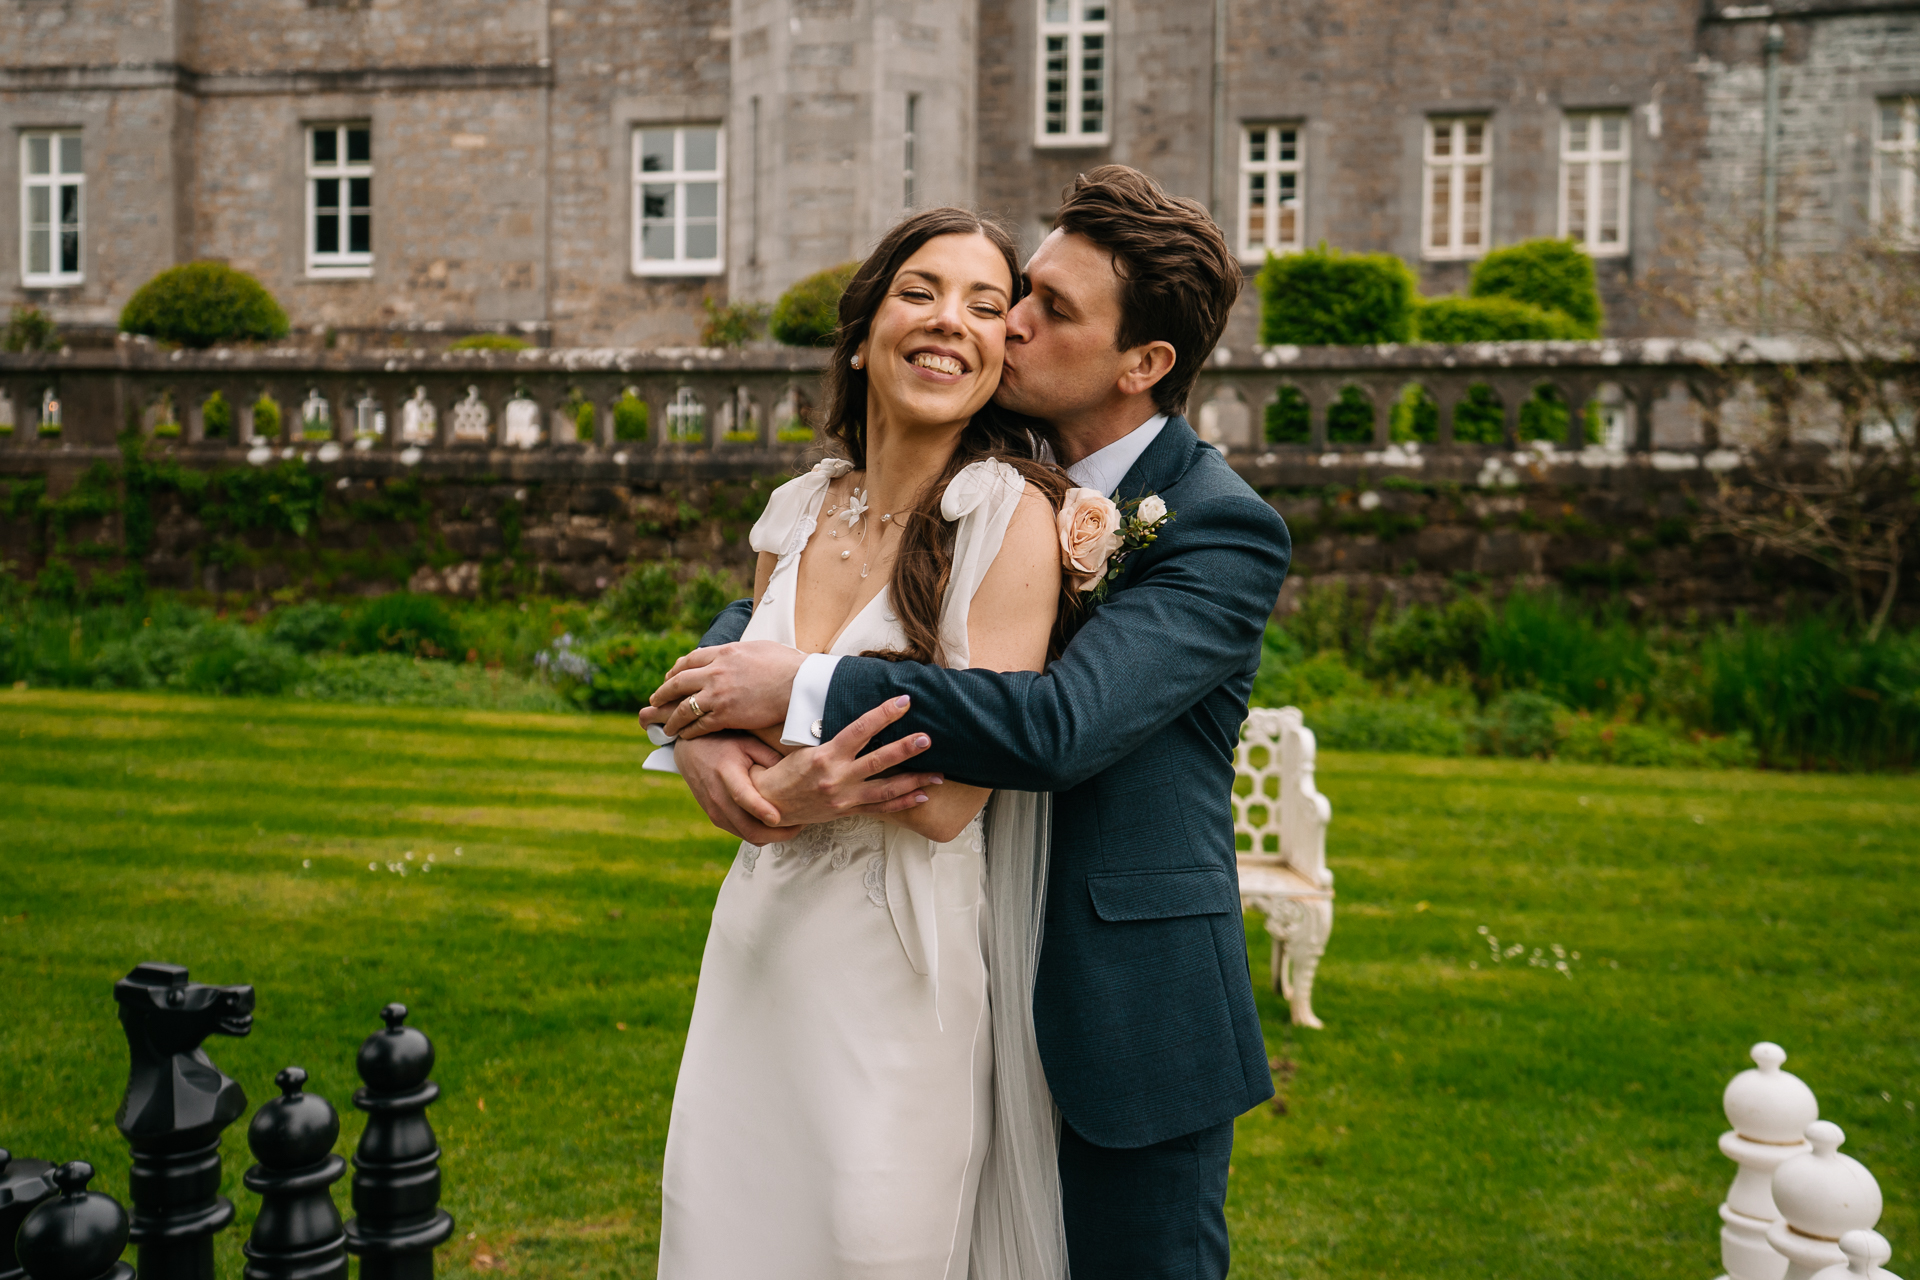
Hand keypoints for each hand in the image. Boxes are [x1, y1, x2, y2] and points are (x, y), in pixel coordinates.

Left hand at [644, 642, 808, 738]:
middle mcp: (715, 672)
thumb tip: (738, 653)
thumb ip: (740, 652)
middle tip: (655, 700)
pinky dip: (688, 731)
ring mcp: (718, 695)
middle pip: (678, 682)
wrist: (798, 684)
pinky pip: (698, 725)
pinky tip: (684, 736)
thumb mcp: (758, 648)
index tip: (670, 676)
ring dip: (672, 718)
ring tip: (666, 726)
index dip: (675, 670)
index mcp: (723, 653)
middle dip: (663, 693)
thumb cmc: (787, 665)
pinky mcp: (725, 715)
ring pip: (684, 707)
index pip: (689, 660)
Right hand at [674, 732, 803, 845]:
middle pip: (747, 827)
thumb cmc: (724, 744)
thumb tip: (796, 774)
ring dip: (771, 836)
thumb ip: (770, 758)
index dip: (760, 809)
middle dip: (777, 833)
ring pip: (747, 835)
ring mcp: (714, 811)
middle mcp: (717, 797)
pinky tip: (775, 825)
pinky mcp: (716, 819)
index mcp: (726, 773)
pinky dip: (760, 834)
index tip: (778, 818)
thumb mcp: (748, 743)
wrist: (690, 752)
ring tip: (793, 826)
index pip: (742, 796)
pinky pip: (741, 833)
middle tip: (801, 825)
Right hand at [753, 696, 942, 826]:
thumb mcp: (805, 748)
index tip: (903, 702)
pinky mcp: (846, 812)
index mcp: (825, 756)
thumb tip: (863, 718)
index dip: (884, 714)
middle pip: (878, 761)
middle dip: (905, 749)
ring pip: (885, 789)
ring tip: (938, 774)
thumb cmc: (786, 771)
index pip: (860, 730)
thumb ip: (834, 738)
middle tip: (927, 738)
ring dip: (914, 780)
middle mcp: (836, 778)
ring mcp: (844, 798)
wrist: (769, 804)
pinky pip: (880, 809)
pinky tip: (922, 796)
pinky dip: (902, 803)